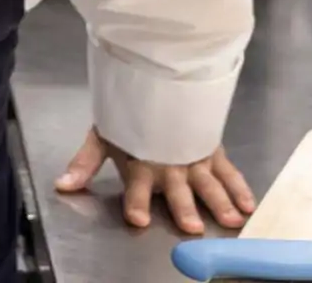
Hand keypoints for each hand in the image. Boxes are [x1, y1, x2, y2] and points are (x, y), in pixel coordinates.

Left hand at [55, 127, 255, 233]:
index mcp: (141, 166)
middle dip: (183, 207)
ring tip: (229, 220)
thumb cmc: (127, 117)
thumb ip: (84, 164)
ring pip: (208, 184)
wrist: (154, 85)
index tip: (137, 218)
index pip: (136, 189)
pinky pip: (229, 172)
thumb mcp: (102, 137)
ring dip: (219, 202)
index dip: (136, 202)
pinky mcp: (212, 153)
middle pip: (177, 191)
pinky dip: (240, 188)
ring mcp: (193, 160)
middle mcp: (169, 167)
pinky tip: (249, 206)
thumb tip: (62, 185)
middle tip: (191, 226)